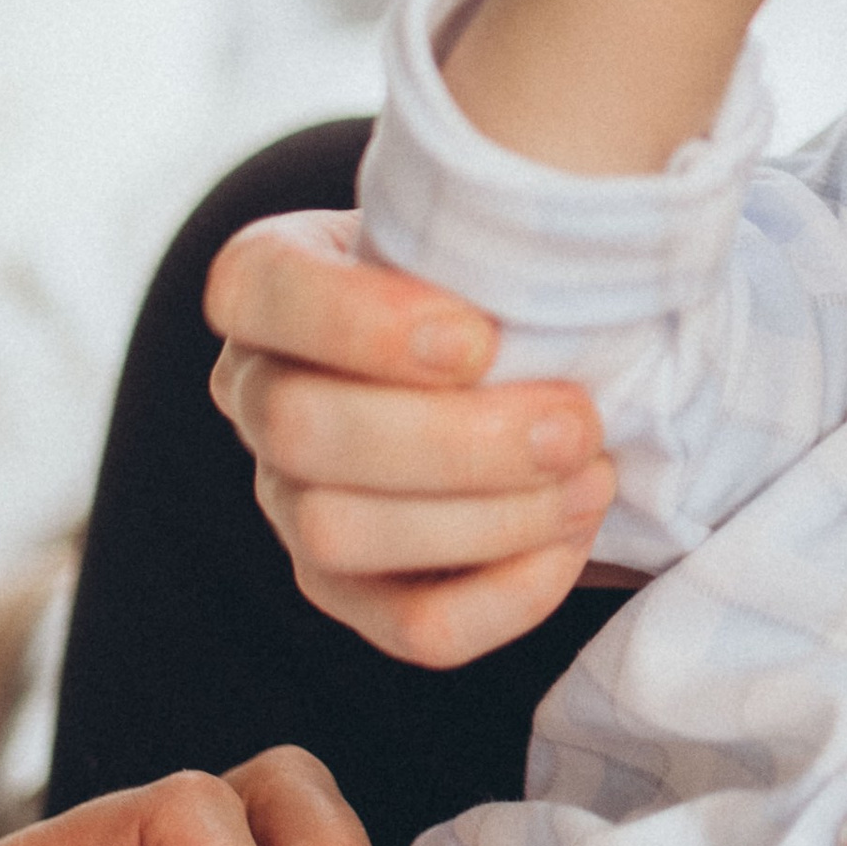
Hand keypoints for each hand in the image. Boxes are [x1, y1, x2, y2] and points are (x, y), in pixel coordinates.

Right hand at [207, 209, 615, 666]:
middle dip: (456, 439)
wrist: (544, 351)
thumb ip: (501, 217)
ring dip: (489, 517)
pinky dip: (504, 594)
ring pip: (338, 534)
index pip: (253, 291)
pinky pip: (411, 628)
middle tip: (578, 420)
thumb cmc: (510, 271)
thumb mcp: (492, 222)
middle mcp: (258, 393)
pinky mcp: (352, 590)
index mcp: (272, 283)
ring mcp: (291, 500)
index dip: (356, 324)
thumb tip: (569, 227)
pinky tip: (574, 539)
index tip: (481, 337)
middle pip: (299, 431)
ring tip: (593, 477)